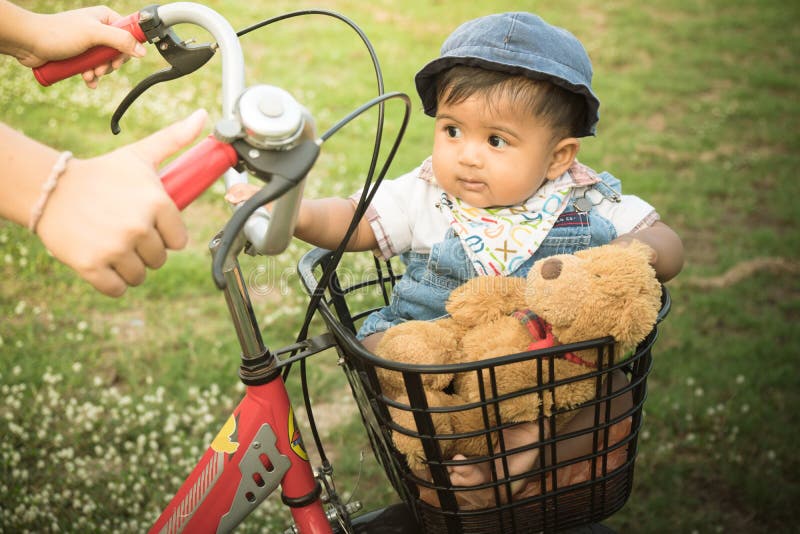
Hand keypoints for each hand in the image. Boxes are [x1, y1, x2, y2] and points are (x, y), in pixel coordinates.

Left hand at [13, 6, 146, 87]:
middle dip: (110, 64)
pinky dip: (92, 76)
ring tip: (89, 74)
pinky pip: (94, 68)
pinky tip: (87, 80)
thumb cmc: (58, 33)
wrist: (30, 42)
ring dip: (100, 72)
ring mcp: (90, 42)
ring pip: (106, 62)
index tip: (117, 60)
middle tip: (101, 69)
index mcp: (105, 18)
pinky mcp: (81, 55)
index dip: (127, 49)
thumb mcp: (93, 35)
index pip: (129, 34)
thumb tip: (142, 51)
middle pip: (118, 51)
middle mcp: (99, 29)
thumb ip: (120, 40)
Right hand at [35, 109, 207, 296]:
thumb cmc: (101, 173)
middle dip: (146, 249)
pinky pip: (117, 289)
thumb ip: (176, 139)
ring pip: (140, 275)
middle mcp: (138, 226)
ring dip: (130, 267)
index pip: (179, 239)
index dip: (165, 234)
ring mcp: (115, 248)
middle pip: (160, 258)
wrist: (51, 188)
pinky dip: (112, 282)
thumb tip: (204, 116)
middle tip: (126, 232)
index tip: (149, 224)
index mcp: (157, 203)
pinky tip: (103, 262)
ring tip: (114, 245)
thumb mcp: (140, 154)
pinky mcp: (92, 266)